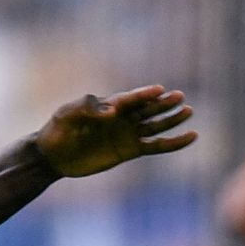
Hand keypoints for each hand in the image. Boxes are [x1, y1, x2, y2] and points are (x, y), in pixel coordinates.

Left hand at [35, 85, 196, 178]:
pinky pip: (157, 146)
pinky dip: (174, 142)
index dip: (144, 94)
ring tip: (188, 111)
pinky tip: (190, 136)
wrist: (54, 156)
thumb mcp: (66, 115)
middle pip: (147, 108)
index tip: (160, 89)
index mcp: (106, 105)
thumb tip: (112, 112)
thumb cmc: (58, 131)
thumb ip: (87, 108)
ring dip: (172, 119)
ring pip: (156, 125)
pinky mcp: (130, 151)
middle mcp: (121, 118)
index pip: (130, 98)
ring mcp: (127, 134)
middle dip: (163, 103)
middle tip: (180, 96)